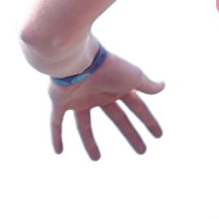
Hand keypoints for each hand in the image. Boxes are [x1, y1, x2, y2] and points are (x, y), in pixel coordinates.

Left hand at [46, 45, 166, 160]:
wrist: (78, 60)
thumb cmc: (108, 66)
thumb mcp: (134, 77)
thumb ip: (148, 85)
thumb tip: (163, 86)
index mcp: (116, 87)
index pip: (137, 107)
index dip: (148, 121)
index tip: (159, 136)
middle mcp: (98, 94)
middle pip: (117, 118)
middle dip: (131, 135)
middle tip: (142, 152)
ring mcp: (79, 99)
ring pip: (84, 125)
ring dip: (90, 142)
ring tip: (96, 159)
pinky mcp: (60, 102)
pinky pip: (56, 122)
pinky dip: (56, 136)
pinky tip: (58, 152)